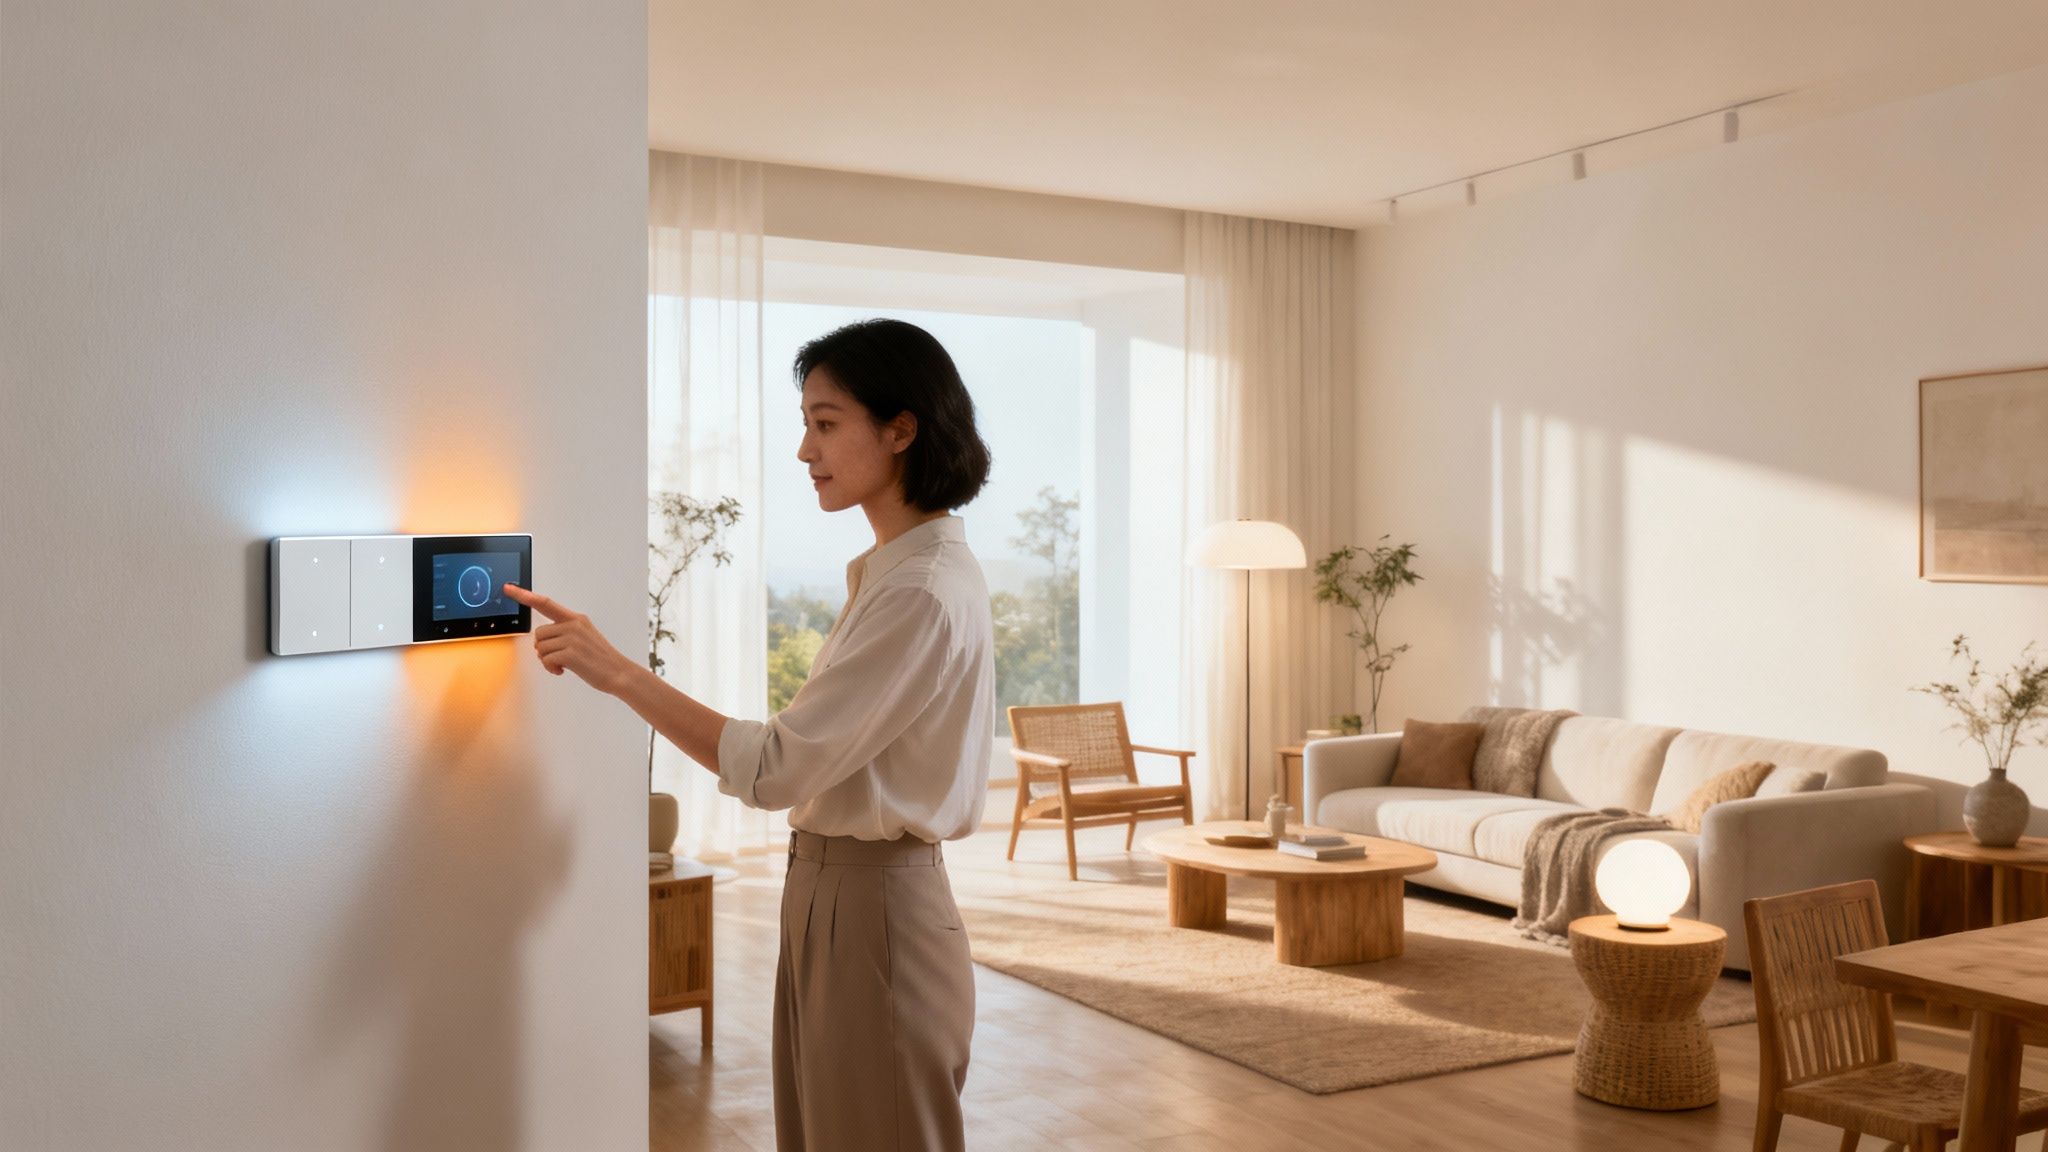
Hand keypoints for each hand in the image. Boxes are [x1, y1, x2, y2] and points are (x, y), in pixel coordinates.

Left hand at [503, 584, 638, 694]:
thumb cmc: (601, 658)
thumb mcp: (585, 636)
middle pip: (538, 633)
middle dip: (543, 648)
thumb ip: (565, 632)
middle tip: (557, 657)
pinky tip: (563, 670)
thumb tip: (542, 641)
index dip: (525, 596)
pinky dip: (551, 668)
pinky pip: (546, 659)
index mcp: (576, 618)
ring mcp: (572, 638)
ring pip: (540, 648)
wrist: (618, 672)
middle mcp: (573, 625)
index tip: (509, 588)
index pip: (546, 603)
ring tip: (563, 664)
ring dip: (547, 660)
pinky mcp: (570, 653)